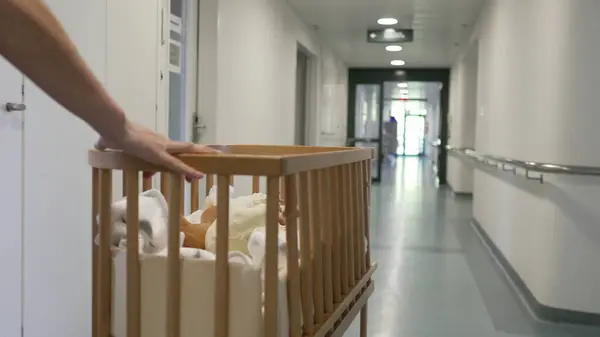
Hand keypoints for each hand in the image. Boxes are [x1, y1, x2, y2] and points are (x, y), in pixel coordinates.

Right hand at [94, 121, 218, 179]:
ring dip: (201, 158)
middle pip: (186, 149)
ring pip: (187, 153)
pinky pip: (176, 165)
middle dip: (200, 154)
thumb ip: (109, 144)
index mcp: (155, 141)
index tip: (188, 164)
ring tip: (216, 160)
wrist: (113, 127)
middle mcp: (163, 143)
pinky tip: (198, 175)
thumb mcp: (112, 143)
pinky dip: (188, 170)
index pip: (172, 150)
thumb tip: (99, 146)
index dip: (181, 157)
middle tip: (214, 158)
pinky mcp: (159, 155)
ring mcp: (163, 148)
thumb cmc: (112, 133)